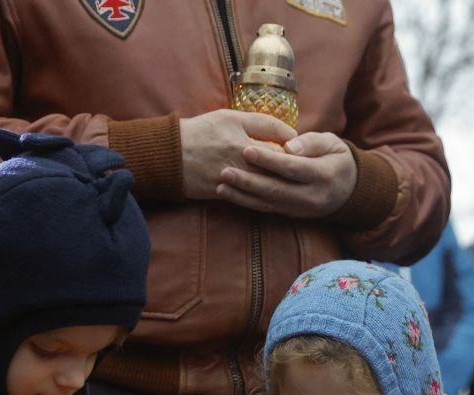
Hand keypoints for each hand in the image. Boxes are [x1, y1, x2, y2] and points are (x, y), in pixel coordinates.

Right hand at [179, 109, 296, 200]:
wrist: (167, 155)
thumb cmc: (199, 131)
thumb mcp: (228, 117)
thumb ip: (260, 123)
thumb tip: (290, 133)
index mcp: (240, 136)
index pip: (279, 143)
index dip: (295, 148)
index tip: (303, 150)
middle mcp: (237, 158)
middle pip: (276, 167)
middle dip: (293, 169)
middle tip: (306, 169)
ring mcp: (231, 178)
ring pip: (266, 185)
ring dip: (281, 185)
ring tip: (294, 183)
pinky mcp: (224, 193)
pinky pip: (251, 198)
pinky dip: (265, 197)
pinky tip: (276, 195)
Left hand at [216, 132, 356, 217]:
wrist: (348, 189)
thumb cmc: (336, 158)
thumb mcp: (332, 143)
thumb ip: (311, 142)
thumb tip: (289, 146)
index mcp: (323, 175)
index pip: (292, 168)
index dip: (269, 160)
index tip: (246, 149)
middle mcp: (311, 196)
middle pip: (276, 189)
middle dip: (248, 181)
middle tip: (225, 171)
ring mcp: (300, 209)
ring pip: (268, 203)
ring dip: (242, 196)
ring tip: (220, 185)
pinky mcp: (290, 215)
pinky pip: (266, 209)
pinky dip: (246, 203)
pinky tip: (228, 195)